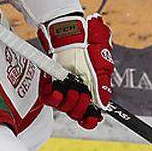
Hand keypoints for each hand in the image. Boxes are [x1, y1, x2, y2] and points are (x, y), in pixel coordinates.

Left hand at [38, 13, 114, 128]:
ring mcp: (63, 87)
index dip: (90, 120)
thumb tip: (103, 104)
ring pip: (63, 108)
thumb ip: (102, 83)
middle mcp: (77, 91)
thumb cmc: (88, 43)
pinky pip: (48, 98)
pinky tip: (56, 90)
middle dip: (80, 107)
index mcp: (92, 89)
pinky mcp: (51, 82)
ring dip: (68, 102)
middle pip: (76, 113)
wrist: (70, 30)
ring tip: (72, 89)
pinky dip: (52, 97)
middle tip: (82, 94)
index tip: (92, 118)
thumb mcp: (101, 61)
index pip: (90, 114)